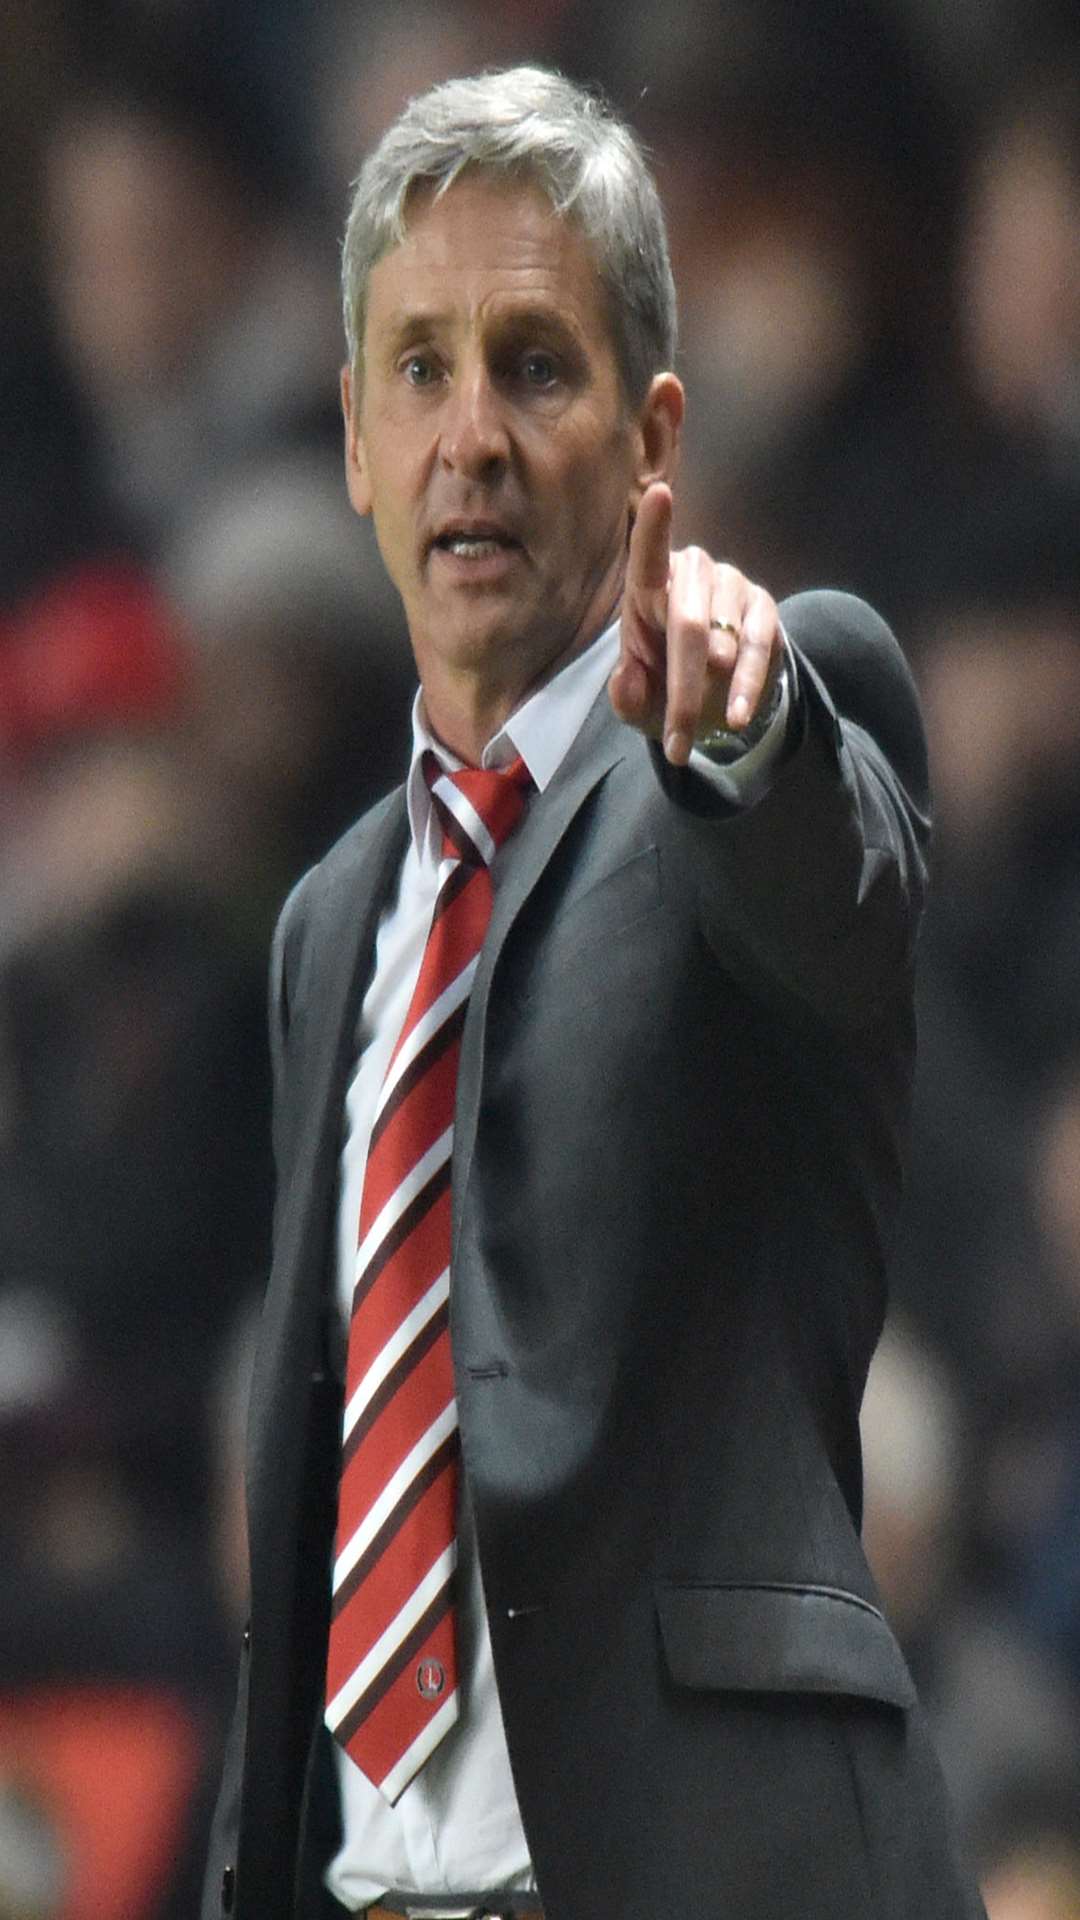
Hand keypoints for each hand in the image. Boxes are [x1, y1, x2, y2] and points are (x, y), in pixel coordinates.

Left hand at [609, 482, 783, 765]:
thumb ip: (625, 696)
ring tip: (702, 732)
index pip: (648, 555)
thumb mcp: (637, 701)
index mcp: (647, 587)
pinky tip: (736, 716)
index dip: (655, 527)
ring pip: (724, 643)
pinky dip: (746, 688)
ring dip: (712, 694)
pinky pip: (759, 649)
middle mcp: (693, 574)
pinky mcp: (765, 607)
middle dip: (682, 690)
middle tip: (676, 741)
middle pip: (689, 625)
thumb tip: (628, 679)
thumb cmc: (663, 688)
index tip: (660, 494)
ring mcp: (732, 586)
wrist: (715, 697)